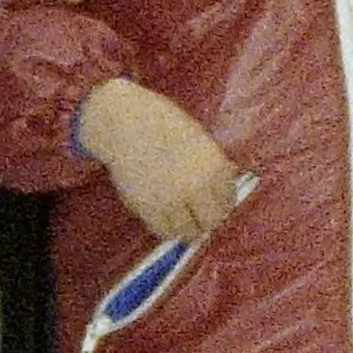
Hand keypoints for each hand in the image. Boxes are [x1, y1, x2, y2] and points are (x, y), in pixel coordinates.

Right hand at [90, 81, 255, 242]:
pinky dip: (168, 229)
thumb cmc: (162, 121)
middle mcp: (198, 187)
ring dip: (189, 228)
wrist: (123, 123)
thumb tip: (226, 181)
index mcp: (215, 166)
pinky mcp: (149, 210)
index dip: (222, 202)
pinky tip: (166, 218)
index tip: (215, 202)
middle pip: (213, 220)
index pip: (228, 198)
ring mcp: (173, 201)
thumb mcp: (198, 138)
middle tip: (201, 216)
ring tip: (183, 219)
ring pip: (189, 231)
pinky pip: (164, 231)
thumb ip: (213, 162)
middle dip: (209, 219)